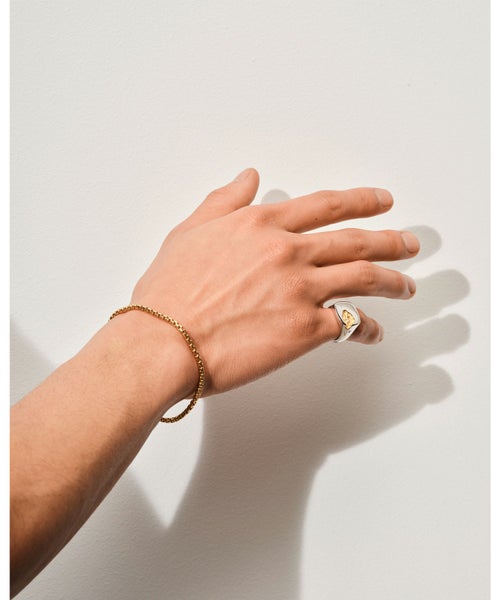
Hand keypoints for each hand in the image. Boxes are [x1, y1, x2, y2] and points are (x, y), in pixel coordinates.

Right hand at [131, 168, 418, 395]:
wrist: (163, 342)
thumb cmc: (168, 293)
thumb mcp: (189, 232)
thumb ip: (223, 201)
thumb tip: (247, 176)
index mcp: (262, 225)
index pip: (326, 205)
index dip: (361, 200)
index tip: (383, 200)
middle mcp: (289, 251)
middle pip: (356, 240)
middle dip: (391, 241)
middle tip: (410, 244)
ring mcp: (301, 289)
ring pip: (365, 278)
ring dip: (393, 282)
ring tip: (407, 286)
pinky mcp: (306, 328)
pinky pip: (350, 325)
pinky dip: (367, 329)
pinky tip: (374, 332)